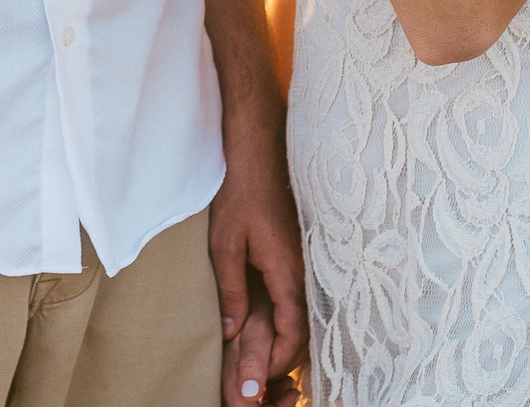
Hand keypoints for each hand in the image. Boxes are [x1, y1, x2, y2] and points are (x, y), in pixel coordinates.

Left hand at [210, 146, 306, 403]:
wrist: (259, 149)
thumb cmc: (241, 191)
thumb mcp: (225, 244)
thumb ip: (231, 290)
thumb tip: (231, 332)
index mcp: (289, 272)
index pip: (292, 333)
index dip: (276, 360)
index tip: (256, 379)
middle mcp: (304, 272)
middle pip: (302, 330)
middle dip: (283, 359)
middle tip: (258, 379)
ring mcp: (304, 262)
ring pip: (302, 315)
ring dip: (286, 340)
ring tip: (264, 361)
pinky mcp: (297, 253)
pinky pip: (298, 296)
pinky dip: (287, 319)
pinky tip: (272, 325)